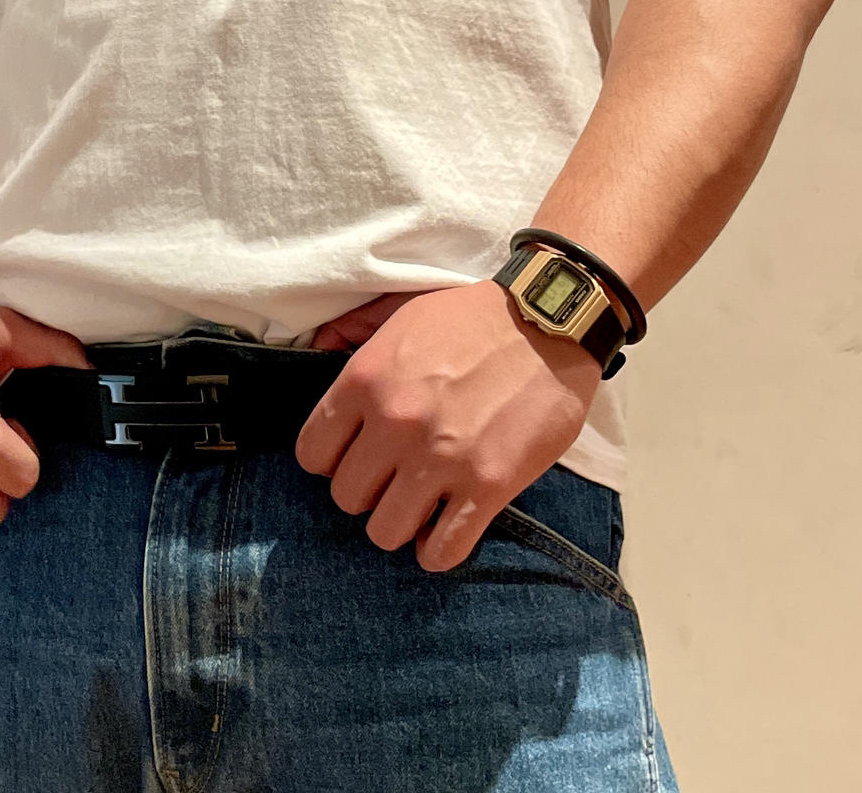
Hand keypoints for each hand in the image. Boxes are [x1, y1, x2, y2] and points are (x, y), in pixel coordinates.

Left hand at [294, 279, 602, 570]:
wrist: (548, 322)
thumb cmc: (469, 316)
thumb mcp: (399, 310)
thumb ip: (351, 331)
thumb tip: (315, 347)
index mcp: (366, 379)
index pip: (312, 454)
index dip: (330, 460)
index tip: (353, 455)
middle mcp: (396, 422)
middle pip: (348, 497)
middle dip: (366, 491)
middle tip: (390, 477)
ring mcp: (441, 458)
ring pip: (386, 531)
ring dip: (400, 522)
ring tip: (418, 503)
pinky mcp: (489, 485)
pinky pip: (443, 550)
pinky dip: (438, 550)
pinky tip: (443, 531)